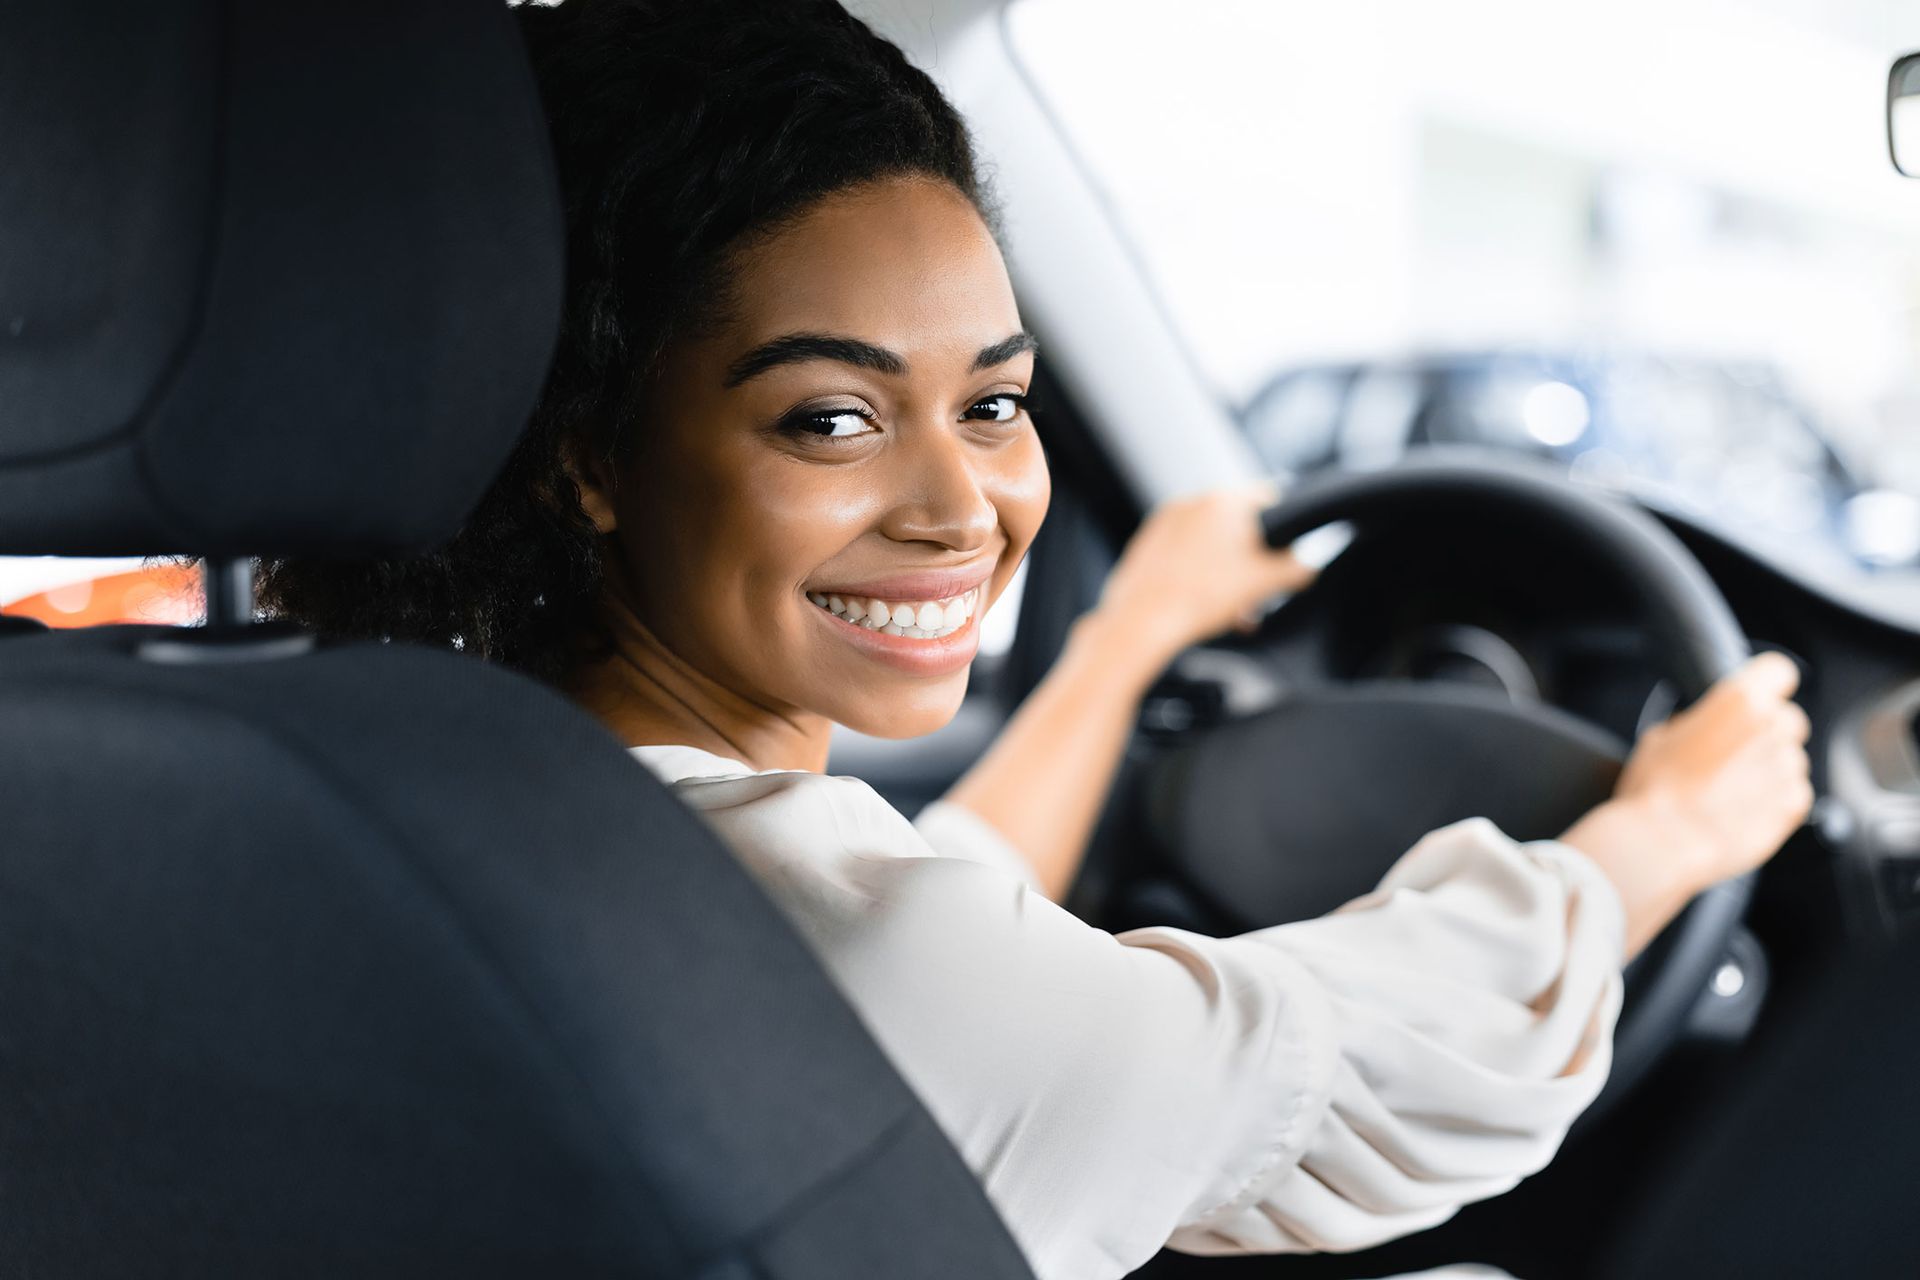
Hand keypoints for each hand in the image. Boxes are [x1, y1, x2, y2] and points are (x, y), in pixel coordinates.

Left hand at [1092, 480, 1329, 673]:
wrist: (1141, 623)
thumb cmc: (1201, 599)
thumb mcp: (1266, 583)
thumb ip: (1298, 567)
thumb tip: (1309, 563)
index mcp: (1224, 501)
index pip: (1271, 499)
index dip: (1288, 527)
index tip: (1289, 552)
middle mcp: (1192, 503)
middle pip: (1239, 526)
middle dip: (1254, 560)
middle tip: (1260, 592)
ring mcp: (1165, 523)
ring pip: (1212, 543)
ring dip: (1229, 572)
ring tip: (1234, 610)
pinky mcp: (1147, 545)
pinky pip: (1184, 555)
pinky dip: (1199, 574)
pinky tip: (1205, 606)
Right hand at [1559, 650, 1813, 957]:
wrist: (1664, 841)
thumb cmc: (1655, 790)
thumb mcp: (1660, 738)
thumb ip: (1698, 722)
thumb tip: (1706, 727)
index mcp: (1740, 701)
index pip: (1779, 671)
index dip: (1767, 684)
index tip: (1758, 696)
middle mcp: (1772, 729)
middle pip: (1788, 717)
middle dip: (1767, 731)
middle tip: (1734, 751)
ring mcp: (1788, 768)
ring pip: (1790, 758)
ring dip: (1769, 768)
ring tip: (1731, 788)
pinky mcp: (1794, 805)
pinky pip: (1795, 793)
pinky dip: (1775, 799)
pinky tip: (1742, 808)